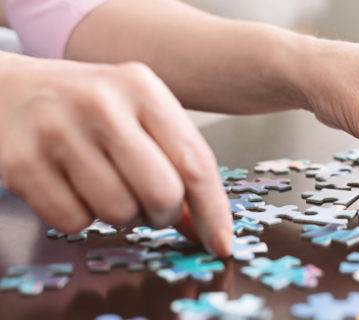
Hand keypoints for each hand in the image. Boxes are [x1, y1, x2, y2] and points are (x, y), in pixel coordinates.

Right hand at [0, 54, 231, 254]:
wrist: (8, 89)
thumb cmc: (87, 106)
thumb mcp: (139, 114)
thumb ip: (175, 160)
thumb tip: (202, 223)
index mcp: (141, 88)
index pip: (194, 162)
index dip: (213, 210)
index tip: (220, 241)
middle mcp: (102, 104)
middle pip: (161, 194)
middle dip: (162, 214)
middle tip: (149, 206)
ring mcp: (58, 131)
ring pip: (118, 213)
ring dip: (121, 215)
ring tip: (106, 186)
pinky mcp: (22, 162)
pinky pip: (74, 222)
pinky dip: (80, 217)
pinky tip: (72, 187)